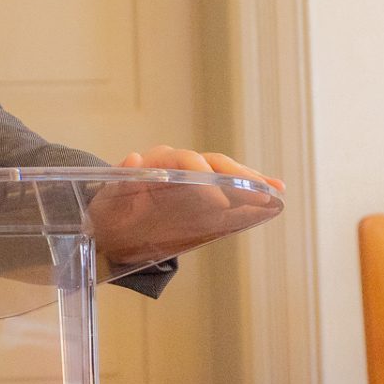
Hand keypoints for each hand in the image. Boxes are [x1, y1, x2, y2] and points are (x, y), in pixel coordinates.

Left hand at [89, 144, 283, 266]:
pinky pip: (228, 186)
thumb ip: (120, 185)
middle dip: (236, 175)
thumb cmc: (109, 215)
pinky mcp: (201, 193)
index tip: (218, 200)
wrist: (109, 226)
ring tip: (275, 190)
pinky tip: (273, 193)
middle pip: (212, 162)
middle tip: (258, 193)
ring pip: (224, 171)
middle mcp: (177, 164)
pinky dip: (251, 187)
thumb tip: (134, 157)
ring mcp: (191, 177)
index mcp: (156, 163)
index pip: (185, 160)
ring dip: (251, 179)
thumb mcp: (108, 205)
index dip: (204, 176)